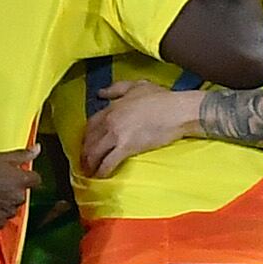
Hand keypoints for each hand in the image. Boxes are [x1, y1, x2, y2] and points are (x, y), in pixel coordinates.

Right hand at [0, 149, 37, 231]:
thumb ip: (21, 155)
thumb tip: (38, 148)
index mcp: (20, 181)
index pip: (35, 180)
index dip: (26, 177)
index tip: (16, 176)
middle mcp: (16, 198)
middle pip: (22, 195)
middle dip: (13, 191)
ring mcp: (6, 213)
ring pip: (11, 209)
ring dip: (4, 204)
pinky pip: (0, 221)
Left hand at [81, 79, 200, 176]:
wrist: (177, 110)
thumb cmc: (162, 98)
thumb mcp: (137, 86)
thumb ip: (117, 88)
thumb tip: (100, 93)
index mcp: (112, 107)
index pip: (91, 124)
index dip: (86, 136)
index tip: (86, 144)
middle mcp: (110, 121)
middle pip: (89, 140)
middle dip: (85, 153)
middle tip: (85, 162)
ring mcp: (117, 135)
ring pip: (95, 153)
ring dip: (90, 164)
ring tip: (90, 172)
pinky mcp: (126, 147)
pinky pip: (108, 162)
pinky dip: (102, 171)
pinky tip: (100, 177)